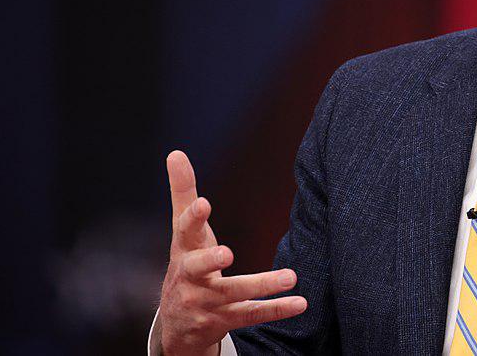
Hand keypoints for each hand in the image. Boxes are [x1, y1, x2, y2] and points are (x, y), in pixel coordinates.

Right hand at [158, 150, 307, 355]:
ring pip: (233, 294)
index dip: (193, 218)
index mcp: (183, 250)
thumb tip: (175, 152)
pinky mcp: (224, 321)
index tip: (203, 203)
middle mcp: (190, 278)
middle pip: (197, 268)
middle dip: (210, 260)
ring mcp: (206, 302)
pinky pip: (251, 315)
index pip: (184, 231)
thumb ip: (183, 193)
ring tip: (291, 277)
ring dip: (262, 286)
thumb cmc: (187, 263)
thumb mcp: (184, 231)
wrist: (178, 325)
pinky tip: (300, 303)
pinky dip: (276, 309)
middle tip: (227, 253)